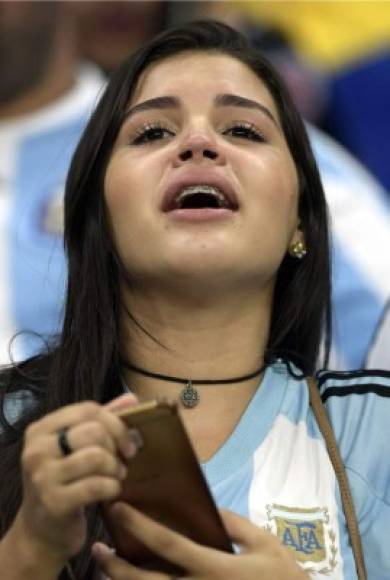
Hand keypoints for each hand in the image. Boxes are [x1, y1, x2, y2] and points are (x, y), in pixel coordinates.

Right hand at [10, 394, 138, 569]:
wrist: (41, 532)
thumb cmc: (65, 482)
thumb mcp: (76, 448)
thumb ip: (102, 421)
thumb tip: (132, 398)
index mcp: (41, 429)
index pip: (87, 409)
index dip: (116, 422)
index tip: (129, 441)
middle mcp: (36, 449)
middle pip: (93, 431)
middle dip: (116, 447)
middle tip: (121, 462)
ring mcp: (42, 477)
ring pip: (96, 457)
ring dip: (115, 468)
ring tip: (116, 476)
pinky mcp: (54, 502)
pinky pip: (97, 486)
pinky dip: (112, 487)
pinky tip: (112, 492)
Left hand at [92, 503, 308, 578]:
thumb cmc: (284, 578)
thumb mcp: (265, 543)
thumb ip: (235, 525)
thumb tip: (209, 510)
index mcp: (215, 568)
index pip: (168, 545)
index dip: (140, 527)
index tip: (119, 509)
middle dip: (117, 567)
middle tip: (98, 549)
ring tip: (107, 569)